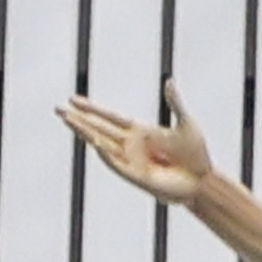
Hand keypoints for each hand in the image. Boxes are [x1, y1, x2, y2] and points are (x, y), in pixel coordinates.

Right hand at [54, 86, 217, 207]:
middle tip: (59, 110)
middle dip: (79, 119)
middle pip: (99, 128)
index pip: (109, 117)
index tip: (73, 100)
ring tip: (68, 121)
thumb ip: (175, 103)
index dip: (92, 108)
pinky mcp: (136, 176)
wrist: (202, 180)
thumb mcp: (185, 123)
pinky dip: (105, 154)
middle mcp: (130, 145)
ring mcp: (131, 160)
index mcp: (139, 131)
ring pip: (101, 144)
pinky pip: (116, 164)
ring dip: (85, 133)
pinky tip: (94, 143)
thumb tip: (169, 82)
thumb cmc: (195, 154)